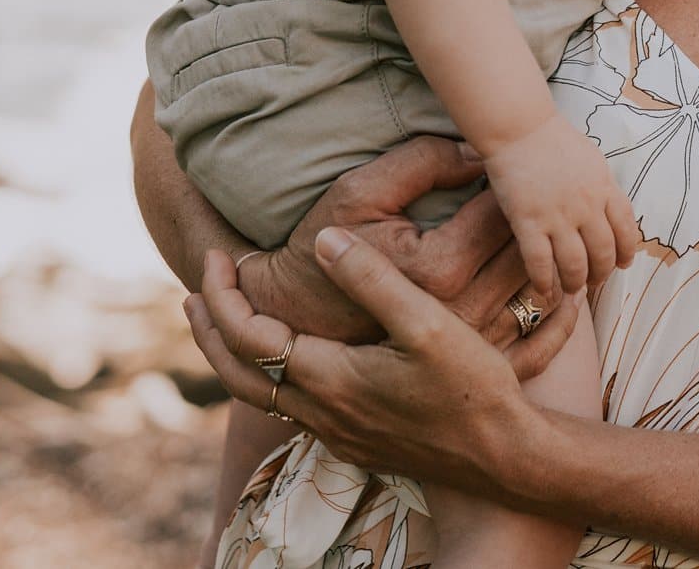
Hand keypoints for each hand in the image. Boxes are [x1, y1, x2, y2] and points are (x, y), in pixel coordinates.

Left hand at [185, 232, 572, 494]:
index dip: (224, 293)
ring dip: (235, 354)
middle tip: (194, 293)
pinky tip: (288, 358)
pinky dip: (269, 375)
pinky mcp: (356, 443)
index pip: (248, 336)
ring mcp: (337, 434)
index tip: (217, 255)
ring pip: (261, 395)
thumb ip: (372, 279)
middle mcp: (321, 413)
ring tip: (227, 322)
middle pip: (237, 374)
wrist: (503, 456)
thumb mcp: (426, 322)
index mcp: (329, 379)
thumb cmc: (471, 388)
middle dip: (209, 331)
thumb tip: (323, 240)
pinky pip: (290, 408)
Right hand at [223, 136, 567, 358]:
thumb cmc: (323, 247)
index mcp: (438, 268)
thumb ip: (423, 162)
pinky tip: (560, 292)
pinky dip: (560, 317)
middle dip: (538, 221)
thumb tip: (479, 151)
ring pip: (541, 294)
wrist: (294, 318)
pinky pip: (542, 344)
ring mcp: (474, 346)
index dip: (512, 184)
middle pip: (528, 252)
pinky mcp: (478, 371)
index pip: (504, 213)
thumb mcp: (361, 190)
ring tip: (550, 235)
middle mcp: (463, 313)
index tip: (508, 170)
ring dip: (552, 262)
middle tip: (536, 197)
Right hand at [480, 113, 640, 298]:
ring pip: (575, 266)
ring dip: (575, 284)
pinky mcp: (529, 223)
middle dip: (601, 274)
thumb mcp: (592, 160)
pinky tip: (544, 292)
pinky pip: (540, 264)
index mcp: (605, 188)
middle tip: (593, 281)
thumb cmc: (554, 140)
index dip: (626, 252)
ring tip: (571, 290)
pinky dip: (544, 283)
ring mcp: (558, 217)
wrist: (519, 127)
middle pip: (603, 253)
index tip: (622, 263)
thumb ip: (603, 187)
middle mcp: (587, 206)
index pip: (626, 230)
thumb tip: (609, 210)